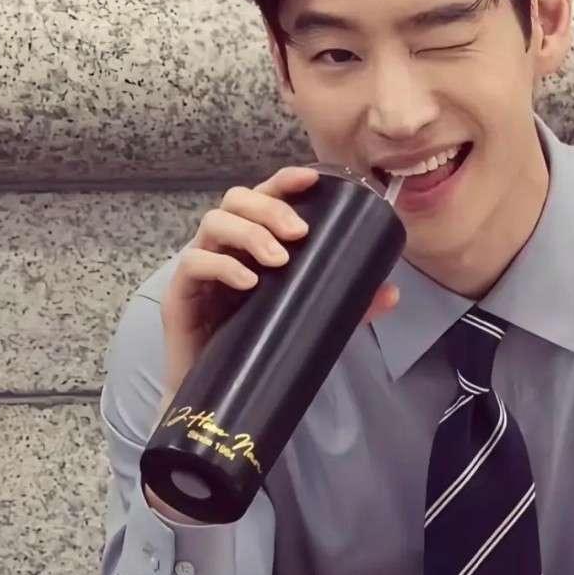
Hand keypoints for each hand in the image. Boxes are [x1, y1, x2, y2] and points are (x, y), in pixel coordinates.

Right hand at [158, 165, 399, 399]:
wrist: (223, 396)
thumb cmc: (264, 344)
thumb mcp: (313, 318)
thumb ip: (349, 305)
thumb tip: (392, 292)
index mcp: (254, 241)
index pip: (264, 196)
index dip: (284, 180)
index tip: (312, 178)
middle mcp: (225, 246)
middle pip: (236, 199)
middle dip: (270, 207)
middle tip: (299, 233)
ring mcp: (201, 266)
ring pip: (214, 222)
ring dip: (250, 233)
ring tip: (279, 261)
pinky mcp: (181, 293)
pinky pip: (194, 264)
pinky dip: (222, 266)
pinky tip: (248, 282)